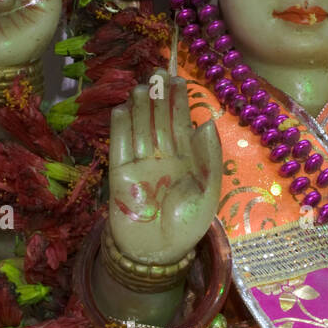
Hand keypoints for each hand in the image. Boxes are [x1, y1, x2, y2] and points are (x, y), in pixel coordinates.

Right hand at [108, 73, 222, 263]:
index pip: (180, 124)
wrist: (159, 253)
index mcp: (186, 160)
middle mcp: (162, 158)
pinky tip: (123, 110)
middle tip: (157, 74)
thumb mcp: (208, 192)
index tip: (178, 80)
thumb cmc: (187, 226)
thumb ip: (208, 158)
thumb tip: (205, 123)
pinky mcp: (120, 176)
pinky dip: (120, 129)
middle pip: (158, 122)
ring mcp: (141, 166)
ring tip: (141, 87)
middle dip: (158, 98)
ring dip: (140, 108)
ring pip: (139, 130)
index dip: (179, 102)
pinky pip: (120, 148)